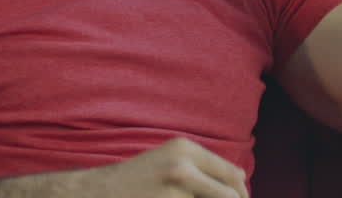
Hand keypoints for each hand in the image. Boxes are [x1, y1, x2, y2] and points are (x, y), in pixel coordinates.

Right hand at [75, 137, 247, 197]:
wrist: (98, 191)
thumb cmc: (136, 180)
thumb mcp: (168, 161)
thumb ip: (201, 168)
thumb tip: (242, 180)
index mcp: (185, 148)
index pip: (233, 175)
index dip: (242, 194)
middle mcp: (183, 164)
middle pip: (231, 196)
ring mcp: (176, 188)